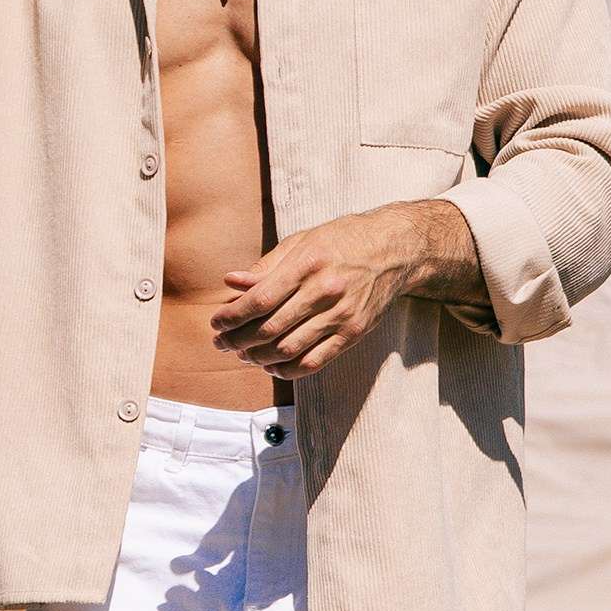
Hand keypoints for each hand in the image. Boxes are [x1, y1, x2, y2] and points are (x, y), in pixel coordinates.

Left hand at [212, 200, 476, 377]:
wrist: (395, 249)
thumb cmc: (342, 241)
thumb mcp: (302, 242)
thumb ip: (266, 266)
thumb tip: (231, 282)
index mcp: (308, 264)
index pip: (260, 299)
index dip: (233, 316)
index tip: (216, 323)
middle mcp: (326, 291)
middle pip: (270, 328)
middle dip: (238, 340)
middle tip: (221, 344)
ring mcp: (342, 315)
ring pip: (289, 349)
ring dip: (259, 358)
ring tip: (243, 355)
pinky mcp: (354, 333)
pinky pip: (315, 362)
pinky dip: (288, 370)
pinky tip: (272, 367)